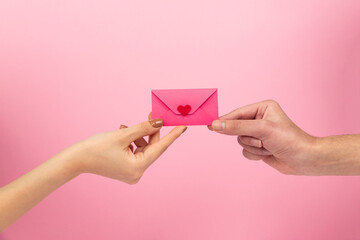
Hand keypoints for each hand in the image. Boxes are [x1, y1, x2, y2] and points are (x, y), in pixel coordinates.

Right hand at [67, 114, 186, 183]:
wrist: (76, 160)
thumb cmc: (96, 148)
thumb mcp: (123, 135)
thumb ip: (143, 128)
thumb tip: (160, 122)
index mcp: (138, 168)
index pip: (160, 148)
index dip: (172, 136)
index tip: (183, 126)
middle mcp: (137, 173)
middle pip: (151, 147)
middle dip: (150, 131)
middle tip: (152, 115)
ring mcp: (131, 173)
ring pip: (142, 148)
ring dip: (137, 136)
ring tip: (125, 128)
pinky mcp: (126, 170)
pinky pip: (135, 152)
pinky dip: (132, 142)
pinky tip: (123, 134)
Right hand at [209, 100, 317, 174]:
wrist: (304, 159)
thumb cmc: (288, 140)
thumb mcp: (261, 130)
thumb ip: (237, 127)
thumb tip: (216, 125)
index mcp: (263, 108)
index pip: (238, 114)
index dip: (225, 120)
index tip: (210, 125)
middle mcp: (260, 119)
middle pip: (237, 129)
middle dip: (249, 138)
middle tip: (260, 141)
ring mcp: (259, 134)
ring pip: (240, 141)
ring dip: (253, 147)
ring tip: (268, 147)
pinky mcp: (259, 146)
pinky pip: (245, 151)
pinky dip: (255, 154)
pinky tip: (268, 154)